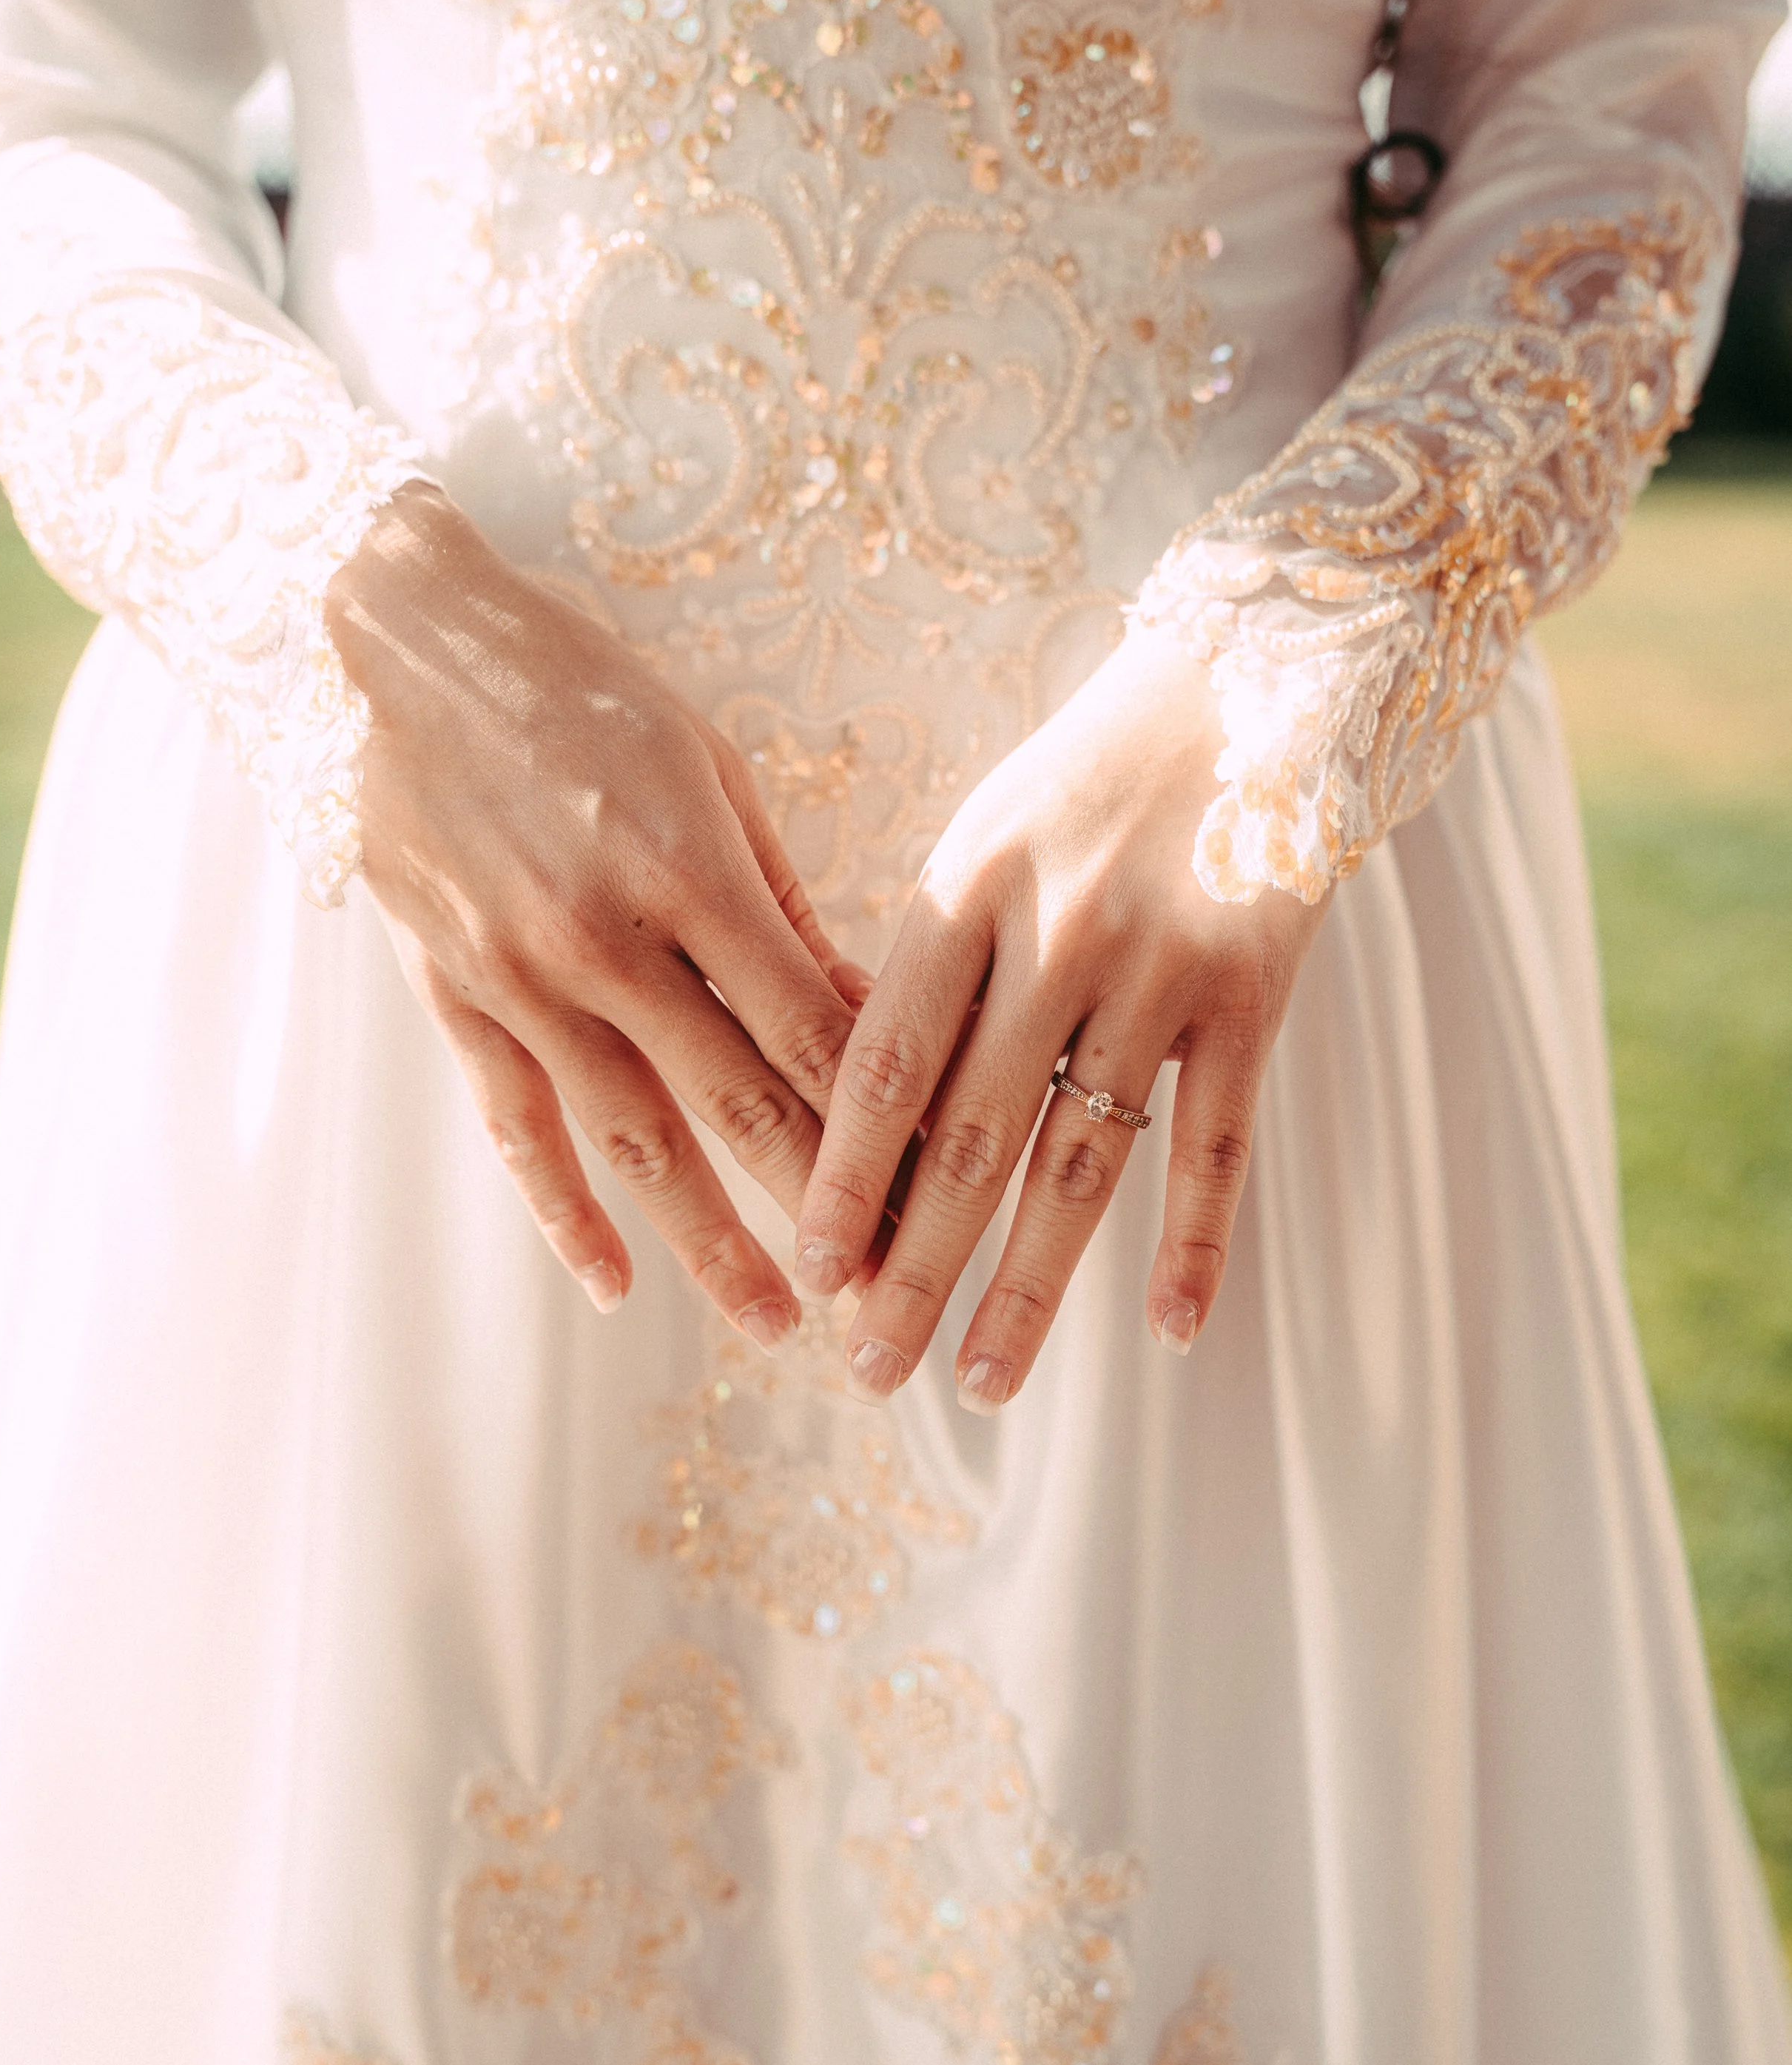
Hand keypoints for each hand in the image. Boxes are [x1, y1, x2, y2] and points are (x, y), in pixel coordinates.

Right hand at [326, 484, 869, 1347]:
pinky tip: (613, 1280)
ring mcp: (520, 979)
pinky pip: (517, 1127)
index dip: (879, 1112)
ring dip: (708, 1240)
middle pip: (736, 1099)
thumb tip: (855, 1006)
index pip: (806, 1024)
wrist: (392, 650)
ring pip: (632, 1140)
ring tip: (773, 1320)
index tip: (940, 1178)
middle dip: (820, 1200)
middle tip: (885, 1282)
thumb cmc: (576, 689)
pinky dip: (564, 1211)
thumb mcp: (704, 764)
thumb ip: (778, 899)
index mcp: (685, 868)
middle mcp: (603, 939)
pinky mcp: (455, 997)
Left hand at [791, 623, 1326, 1406]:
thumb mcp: (980, 842)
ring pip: (1081, 1162)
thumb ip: (925, 965)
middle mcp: (1055, 937)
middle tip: (871, 1370)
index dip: (842, 1180)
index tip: (811, 1275)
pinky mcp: (1253, 995)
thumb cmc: (1085, 781)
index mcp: (964, 893)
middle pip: (969, 1140)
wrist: (1252, 682)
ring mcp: (1159, 971)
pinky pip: (1220, 1142)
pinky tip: (1175, 1332)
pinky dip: (1199, 1241)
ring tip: (981, 1381)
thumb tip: (853, 1115)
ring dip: (1029, 1285)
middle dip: (911, 1267)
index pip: (882, 1067)